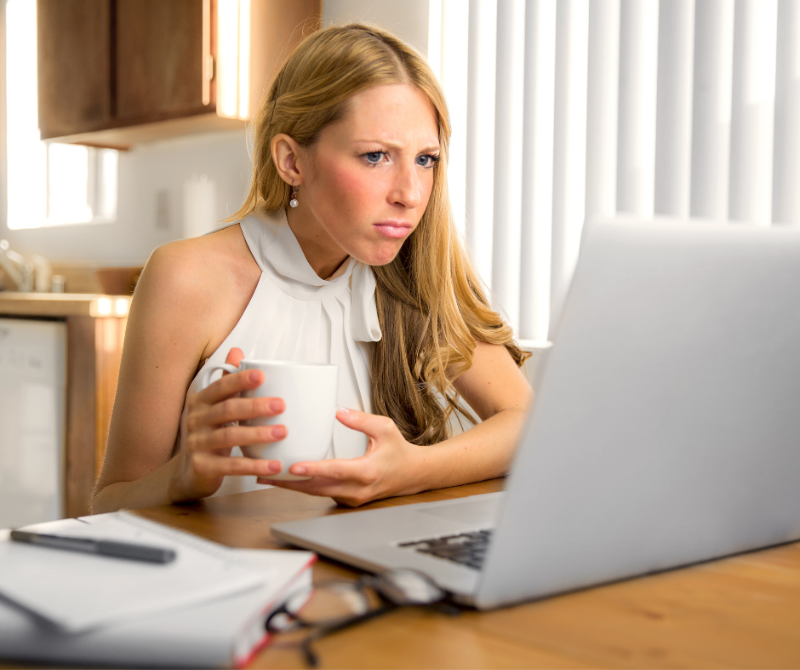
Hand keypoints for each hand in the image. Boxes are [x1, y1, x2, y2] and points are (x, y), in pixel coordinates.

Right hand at [168, 348, 286, 501]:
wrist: (190, 472)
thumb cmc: (210, 433)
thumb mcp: (216, 406)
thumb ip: (227, 381)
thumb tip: (237, 350)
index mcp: (201, 401)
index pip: (221, 387)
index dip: (240, 380)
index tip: (262, 375)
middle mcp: (196, 420)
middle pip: (227, 410)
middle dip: (255, 406)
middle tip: (281, 405)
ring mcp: (197, 444)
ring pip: (229, 436)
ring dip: (258, 434)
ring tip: (283, 432)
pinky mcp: (202, 467)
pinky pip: (231, 465)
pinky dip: (254, 465)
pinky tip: (274, 465)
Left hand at [257, 407, 424, 506]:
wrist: (412, 474)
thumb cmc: (399, 452)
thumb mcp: (385, 428)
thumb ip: (361, 420)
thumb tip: (337, 412)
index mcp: (367, 472)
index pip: (335, 471)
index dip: (313, 469)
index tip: (294, 467)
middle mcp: (357, 490)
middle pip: (317, 488)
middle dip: (290, 482)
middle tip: (266, 473)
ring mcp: (351, 498)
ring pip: (316, 494)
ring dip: (292, 486)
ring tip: (269, 477)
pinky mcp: (347, 500)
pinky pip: (321, 494)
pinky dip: (304, 487)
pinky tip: (289, 479)